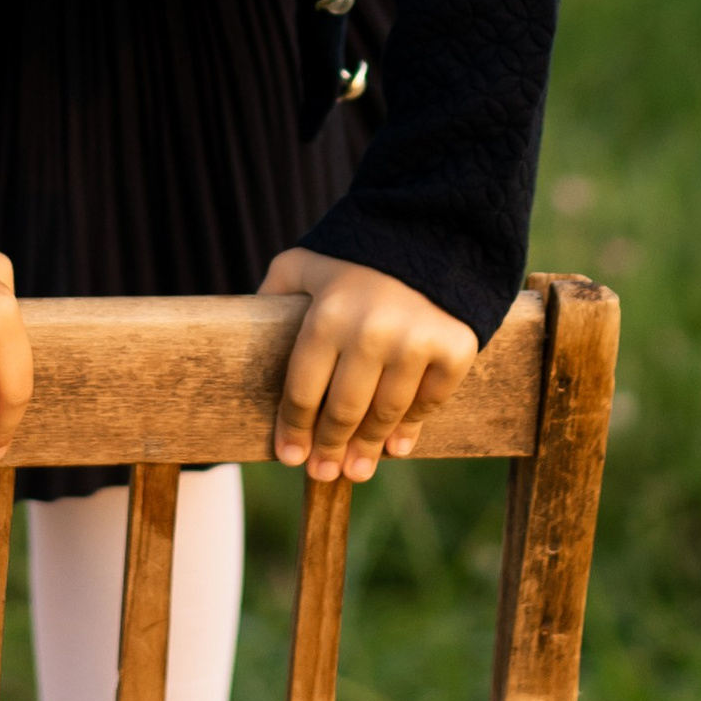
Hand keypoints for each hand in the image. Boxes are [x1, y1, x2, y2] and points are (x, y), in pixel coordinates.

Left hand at [259, 248, 478, 484]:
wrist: (434, 227)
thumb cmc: (357, 253)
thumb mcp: (305, 263)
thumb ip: (275, 293)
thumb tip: (246, 329)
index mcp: (328, 315)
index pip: (302, 391)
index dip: (293, 430)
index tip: (289, 457)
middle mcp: (371, 332)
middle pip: (342, 411)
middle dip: (329, 449)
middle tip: (323, 473)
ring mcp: (416, 343)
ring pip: (384, 414)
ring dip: (368, 448)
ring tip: (357, 470)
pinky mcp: (454, 348)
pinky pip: (428, 401)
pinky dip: (411, 427)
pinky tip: (397, 445)